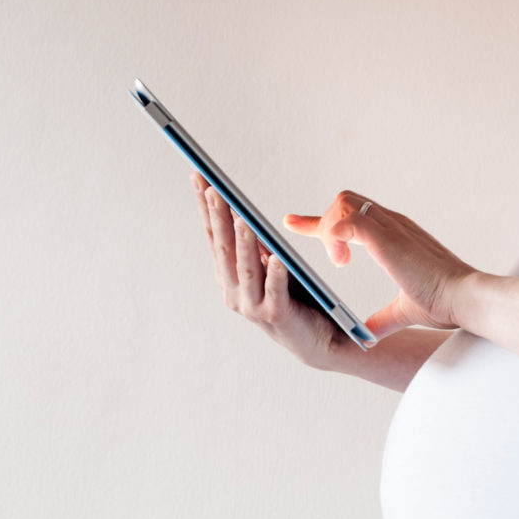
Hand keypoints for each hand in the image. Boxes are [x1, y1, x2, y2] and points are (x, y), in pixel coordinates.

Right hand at [190, 173, 363, 368]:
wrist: (318, 340)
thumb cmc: (294, 299)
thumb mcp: (272, 264)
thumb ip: (256, 246)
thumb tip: (240, 214)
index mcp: (229, 276)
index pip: (214, 236)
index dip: (206, 207)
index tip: (200, 178)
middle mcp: (234, 291)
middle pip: (225, 248)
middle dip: (219, 218)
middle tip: (215, 190)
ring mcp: (252, 306)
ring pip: (246, 268)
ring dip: (243, 242)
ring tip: (241, 218)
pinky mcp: (276, 316)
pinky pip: (275, 290)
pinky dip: (274, 273)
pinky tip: (276, 257)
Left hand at [284, 190, 477, 339]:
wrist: (465, 300)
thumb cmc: (445, 303)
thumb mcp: (404, 310)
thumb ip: (383, 318)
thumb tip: (368, 332)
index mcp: (397, 236)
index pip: (354, 215)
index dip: (321, 221)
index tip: (293, 223)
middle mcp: (393, 224)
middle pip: (345, 200)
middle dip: (322, 222)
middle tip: (315, 248)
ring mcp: (390, 227)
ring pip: (343, 204)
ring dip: (330, 230)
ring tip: (339, 263)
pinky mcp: (386, 237)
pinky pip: (347, 221)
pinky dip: (335, 238)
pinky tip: (341, 262)